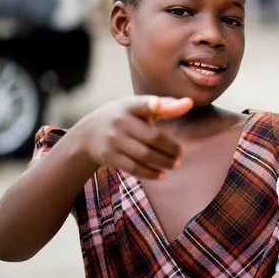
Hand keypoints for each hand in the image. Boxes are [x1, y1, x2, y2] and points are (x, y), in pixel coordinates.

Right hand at [73, 95, 192, 178]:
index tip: (156, 104)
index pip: (142, 104)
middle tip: (181, 153)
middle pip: (152, 137)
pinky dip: (151, 173)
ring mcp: (113, 139)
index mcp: (130, 105)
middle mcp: (120, 121)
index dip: (150, 104)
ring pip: (145, 154)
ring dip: (165, 162)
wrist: (88, 133)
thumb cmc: (126, 117)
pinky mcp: (109, 156)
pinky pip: (134, 168)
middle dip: (171, 148)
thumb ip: (166, 106)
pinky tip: (163, 175)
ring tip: (176, 164)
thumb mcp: (140, 108)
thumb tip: (190, 103)